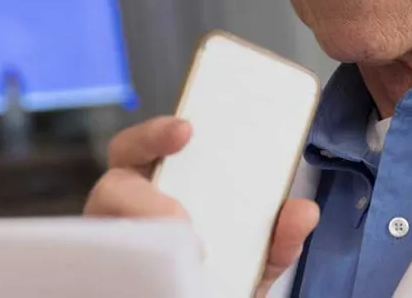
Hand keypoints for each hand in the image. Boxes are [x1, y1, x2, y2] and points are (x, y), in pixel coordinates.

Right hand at [84, 116, 320, 295]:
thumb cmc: (227, 274)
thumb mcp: (259, 255)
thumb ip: (281, 235)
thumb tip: (303, 211)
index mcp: (159, 185)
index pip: (141, 146)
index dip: (156, 132)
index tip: (186, 130)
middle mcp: (126, 212)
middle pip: (114, 187)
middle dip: (143, 197)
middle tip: (181, 219)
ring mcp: (114, 247)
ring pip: (107, 235)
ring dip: (142, 242)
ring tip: (187, 257)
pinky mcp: (112, 278)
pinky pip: (114, 274)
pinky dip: (138, 276)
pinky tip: (166, 281)